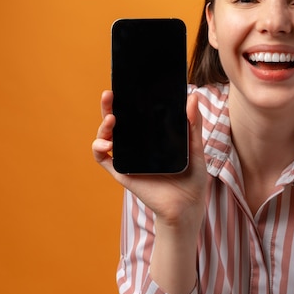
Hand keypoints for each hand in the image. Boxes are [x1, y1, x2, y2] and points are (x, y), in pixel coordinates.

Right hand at [92, 90, 207, 226]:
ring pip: (106, 137)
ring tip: (112, 120)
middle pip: (117, 122)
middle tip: (109, 94)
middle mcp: (137, 145)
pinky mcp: (122, 172)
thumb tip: (193, 96)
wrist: (187, 206)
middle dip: (109, 106)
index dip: (127, 100)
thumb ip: (193, 124)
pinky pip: (104, 159)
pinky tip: (106, 144)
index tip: (125, 86)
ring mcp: (128, 158)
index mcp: (152, 136)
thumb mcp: (195, 147)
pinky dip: (99, 148)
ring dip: (103, 126)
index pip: (136, 114)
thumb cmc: (192, 178)